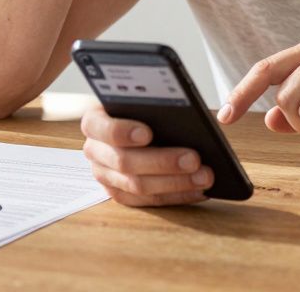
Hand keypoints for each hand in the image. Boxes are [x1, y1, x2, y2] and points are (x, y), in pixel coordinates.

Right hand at [80, 104, 212, 206]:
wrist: (132, 124)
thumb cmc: (141, 109)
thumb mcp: (142, 100)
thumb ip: (156, 103)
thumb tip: (187, 113)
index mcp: (94, 122)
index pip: (103, 129)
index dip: (122, 132)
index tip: (147, 133)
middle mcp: (95, 151)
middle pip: (125, 162)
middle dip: (163, 162)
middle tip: (194, 159)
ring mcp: (105, 176)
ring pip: (138, 186)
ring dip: (176, 182)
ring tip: (204, 176)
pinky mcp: (121, 194)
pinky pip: (148, 201)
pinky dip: (176, 196)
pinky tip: (198, 190)